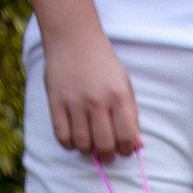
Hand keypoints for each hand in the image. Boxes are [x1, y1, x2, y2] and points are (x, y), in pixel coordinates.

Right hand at [43, 28, 140, 160]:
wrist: (73, 37)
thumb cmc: (103, 64)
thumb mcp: (125, 85)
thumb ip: (132, 116)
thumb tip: (137, 146)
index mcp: (118, 96)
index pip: (126, 138)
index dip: (126, 150)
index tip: (122, 149)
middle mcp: (97, 100)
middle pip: (104, 146)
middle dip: (107, 155)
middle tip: (106, 151)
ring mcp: (74, 101)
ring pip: (82, 144)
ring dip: (87, 149)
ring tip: (89, 141)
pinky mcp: (55, 101)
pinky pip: (61, 136)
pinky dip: (68, 144)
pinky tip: (73, 137)